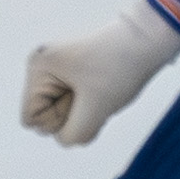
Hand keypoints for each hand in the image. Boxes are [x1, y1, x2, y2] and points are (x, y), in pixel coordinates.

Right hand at [21, 0, 179, 144]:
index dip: (60, 119)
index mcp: (38, 68)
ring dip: (86, 110)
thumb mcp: (95, 110)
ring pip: (64, 114)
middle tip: (95, 90)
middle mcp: (42, 66)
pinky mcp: (72, 72)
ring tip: (101, 86)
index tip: (82, 96)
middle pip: (47, 117)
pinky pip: (76, 105)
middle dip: (74, 114)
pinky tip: (104, 86)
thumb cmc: (120, 69)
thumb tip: (65, 139)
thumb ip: (73, 135)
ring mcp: (57, 69)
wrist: (147, 39)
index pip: (33, 120)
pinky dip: (92, 103)